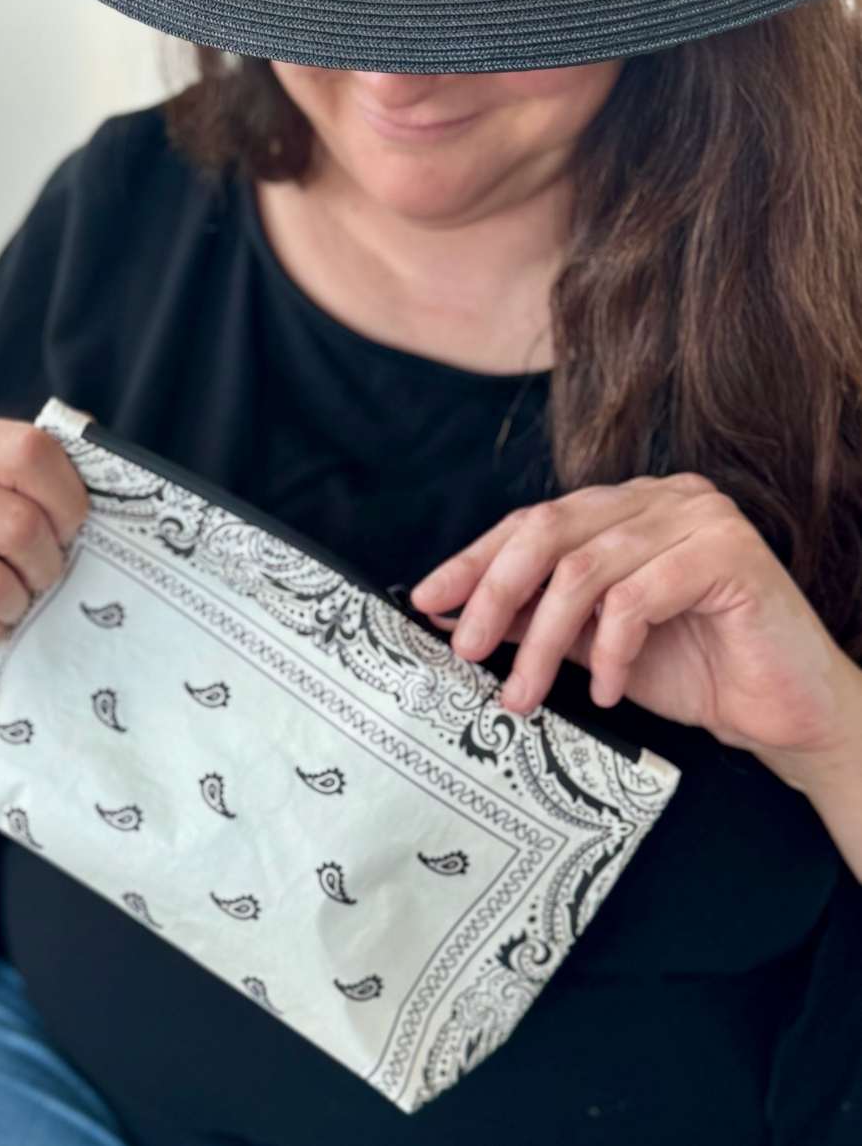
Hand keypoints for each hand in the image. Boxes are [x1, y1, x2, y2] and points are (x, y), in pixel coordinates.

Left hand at [408, 473, 860, 783]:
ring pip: (586, 568)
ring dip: (543, 638)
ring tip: (521, 693)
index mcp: (623, 507)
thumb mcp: (589, 642)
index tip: (426, 599)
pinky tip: (603, 689)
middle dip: (494, 593)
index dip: (473, 560)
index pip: (531, 522)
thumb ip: (535, 616)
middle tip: (464, 648)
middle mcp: (659, 497)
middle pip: (548, 531)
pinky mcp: (729, 553)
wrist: (783, 713)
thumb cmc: (689, 671)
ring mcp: (698, 517)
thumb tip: (457, 611)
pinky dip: (609, 649)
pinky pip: (638, 596)